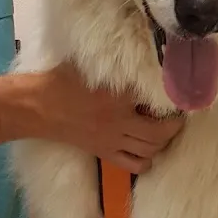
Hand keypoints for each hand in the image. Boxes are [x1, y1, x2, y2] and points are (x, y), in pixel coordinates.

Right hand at [31, 63, 183, 172]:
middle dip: (174, 125)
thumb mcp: (89, 64)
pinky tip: (148, 151)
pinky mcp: (105, 153)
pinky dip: (146, 161)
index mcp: (118, 95)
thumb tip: (135, 52)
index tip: (179, 94)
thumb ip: (113, 62)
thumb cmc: (61, 80)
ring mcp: (113, 140)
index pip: (155, 97)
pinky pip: (134, 165)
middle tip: (177, 117)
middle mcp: (120, 120)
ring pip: (150, 149)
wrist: (39, 106)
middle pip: (160, 131)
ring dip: (163, 142)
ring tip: (164, 132)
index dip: (171, 97)